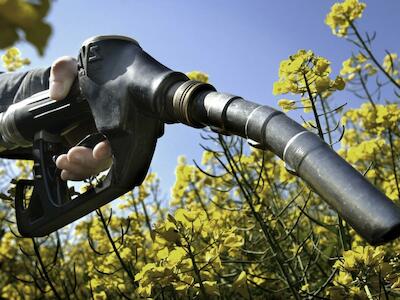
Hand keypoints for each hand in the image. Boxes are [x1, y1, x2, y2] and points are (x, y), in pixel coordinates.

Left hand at [50, 56, 111, 180]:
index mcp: (114, 111)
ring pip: (99, 165)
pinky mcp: (91, 148)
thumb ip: (63, 72)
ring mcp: (102, 140)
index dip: (110, 148)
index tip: (98, 151)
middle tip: (70, 155)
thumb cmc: (80, 73)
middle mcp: (113, 129)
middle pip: (109, 156)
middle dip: (90, 161)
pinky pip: (90, 167)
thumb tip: (56, 94)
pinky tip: (65, 171)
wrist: (76, 83)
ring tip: (61, 162)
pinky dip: (78, 172)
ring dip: (80, 168)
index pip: (120, 135)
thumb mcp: (70, 67)